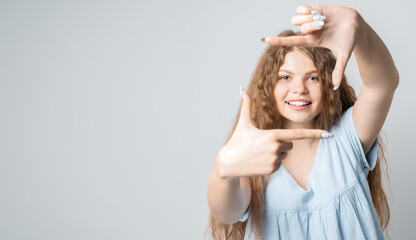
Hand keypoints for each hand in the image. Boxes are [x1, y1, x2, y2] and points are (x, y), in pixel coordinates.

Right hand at [216, 90, 331, 177]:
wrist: (228, 163)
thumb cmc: (236, 142)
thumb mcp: (243, 124)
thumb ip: (247, 107)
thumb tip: (243, 91)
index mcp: (272, 135)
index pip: (298, 134)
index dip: (314, 134)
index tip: (328, 134)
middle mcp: (276, 148)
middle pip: (289, 144)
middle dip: (280, 143)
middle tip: (263, 144)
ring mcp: (274, 160)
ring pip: (284, 154)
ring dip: (276, 153)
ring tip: (259, 153)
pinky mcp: (272, 170)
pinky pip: (279, 164)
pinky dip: (272, 162)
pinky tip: (259, 161)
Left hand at [264, 5, 360, 89]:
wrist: (356, 23)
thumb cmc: (350, 40)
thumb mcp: (344, 55)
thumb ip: (339, 70)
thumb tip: (336, 87)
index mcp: (311, 41)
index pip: (291, 41)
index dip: (278, 41)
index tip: (266, 40)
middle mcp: (308, 31)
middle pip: (299, 28)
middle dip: (311, 26)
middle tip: (323, 26)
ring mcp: (310, 20)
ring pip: (297, 19)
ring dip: (310, 18)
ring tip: (323, 19)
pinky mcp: (313, 9)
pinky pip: (301, 8)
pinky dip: (307, 10)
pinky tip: (316, 11)